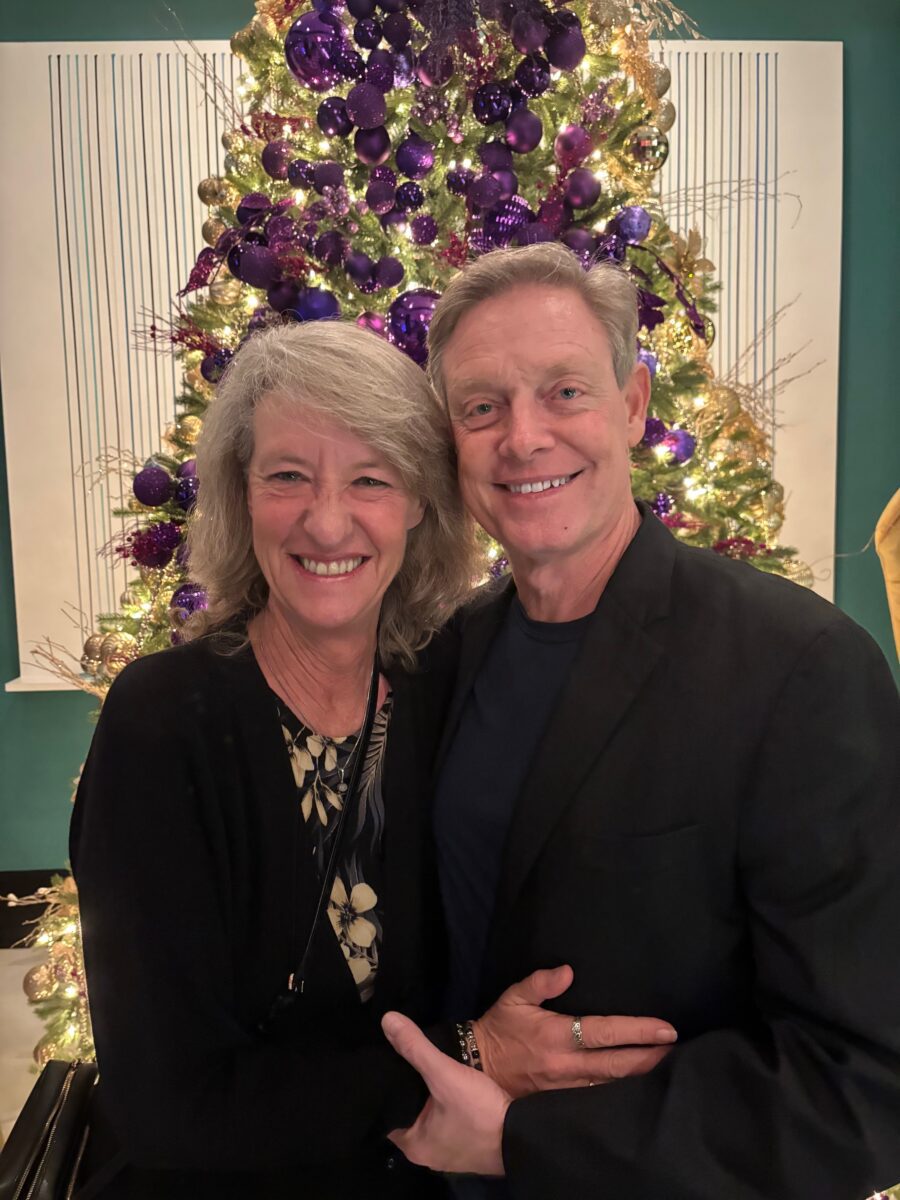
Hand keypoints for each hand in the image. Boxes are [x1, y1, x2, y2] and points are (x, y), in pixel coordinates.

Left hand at [382, 1011, 509, 1175]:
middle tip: (406, 1058)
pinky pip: (449, 1122)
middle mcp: (425, 1154)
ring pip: (431, 1117)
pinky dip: (448, 1106)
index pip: (386, 1112)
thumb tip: (387, 1020)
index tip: (387, 1061)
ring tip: (426, 1066)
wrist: (524, 1137)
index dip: (385, 1086)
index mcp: (411, 1144)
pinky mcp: (468, 1147)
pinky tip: (452, 1085)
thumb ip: (416, 1047)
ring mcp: (449, 1153)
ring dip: (431, 1097)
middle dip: (410, 1089)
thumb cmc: (479, 1111)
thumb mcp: (444, 1073)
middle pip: (409, 1113)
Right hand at [473, 965, 677, 1097]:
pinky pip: (598, 1096)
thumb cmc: (499, 1028)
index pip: (605, 1033)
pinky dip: (620, 1090)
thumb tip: (568, 971)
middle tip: (675, 1048)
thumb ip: (541, 983)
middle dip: (650, 1057)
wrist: (476, 1067)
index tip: (666, 1029)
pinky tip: (636, 1085)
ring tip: (665, 1064)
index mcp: (557, 1035)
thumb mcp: (514, 997)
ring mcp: (566, 1087)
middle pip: (617, 1065)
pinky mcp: (562, 1101)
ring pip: (611, 1084)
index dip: (638, 1031)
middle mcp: (566, 1064)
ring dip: (640, 1075)